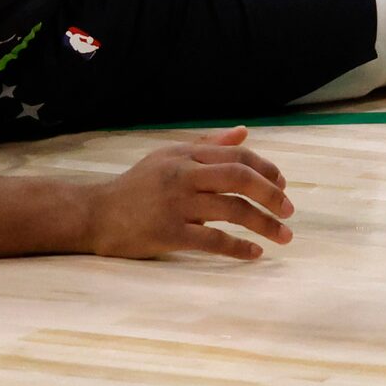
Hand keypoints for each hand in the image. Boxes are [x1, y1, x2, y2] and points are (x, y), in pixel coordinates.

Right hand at [88, 126, 293, 261]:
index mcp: (188, 155)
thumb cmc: (137, 185)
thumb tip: (244, 132)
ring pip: (232, 210)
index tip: (283, 185)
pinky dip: (238, 248)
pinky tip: (254, 254)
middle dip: (271, 194)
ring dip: (263, 224)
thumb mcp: (170, 156)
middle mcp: (185, 175)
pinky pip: (212, 241)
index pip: (238, 156)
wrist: (96, 214)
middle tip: (290, 210)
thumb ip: (208, 145)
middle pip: (240, 178)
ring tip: (283, 236)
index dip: (266, 169)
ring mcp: (177, 204)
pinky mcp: (168, 233)